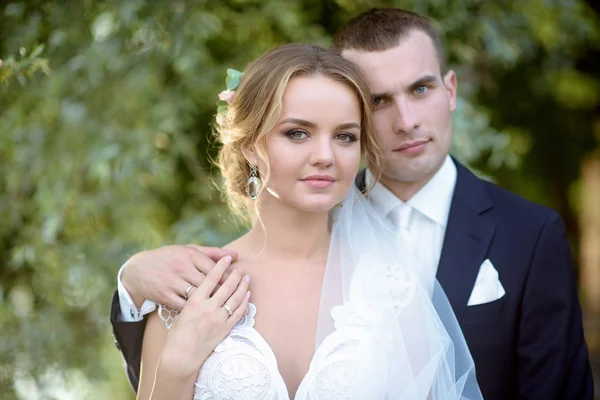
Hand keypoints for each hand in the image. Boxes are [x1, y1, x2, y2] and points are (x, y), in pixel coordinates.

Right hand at [121, 244, 237, 309]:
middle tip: (236, 296)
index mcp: (189, 255)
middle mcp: (181, 268)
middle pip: (209, 283)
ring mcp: (173, 283)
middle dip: (224, 290)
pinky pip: (185, 306)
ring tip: (224, 305)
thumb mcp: (188, 251)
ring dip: (212, 301)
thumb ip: (213, 253)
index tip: (238, 282)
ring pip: (198, 295)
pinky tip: (207, 313)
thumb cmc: (169, 258)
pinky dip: (196, 310)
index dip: (228, 276)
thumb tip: (235, 255)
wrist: (138, 270)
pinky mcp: (165, 296)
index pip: (214, 267)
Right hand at [158, 255, 250, 377]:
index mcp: (194, 301)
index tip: (227, 258)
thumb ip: (194, 295)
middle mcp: (208, 308)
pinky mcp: (225, 329)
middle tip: (240, 268)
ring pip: (235, 298)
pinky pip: (238, 312)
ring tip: (246, 278)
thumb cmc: (177, 333)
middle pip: (226, 286)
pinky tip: (247, 295)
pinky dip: (244, 302)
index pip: (210, 277)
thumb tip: (205, 283)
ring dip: (242, 286)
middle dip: (235, 275)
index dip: (220, 266)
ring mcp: (218, 319)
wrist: (181, 356)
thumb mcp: (182, 309)